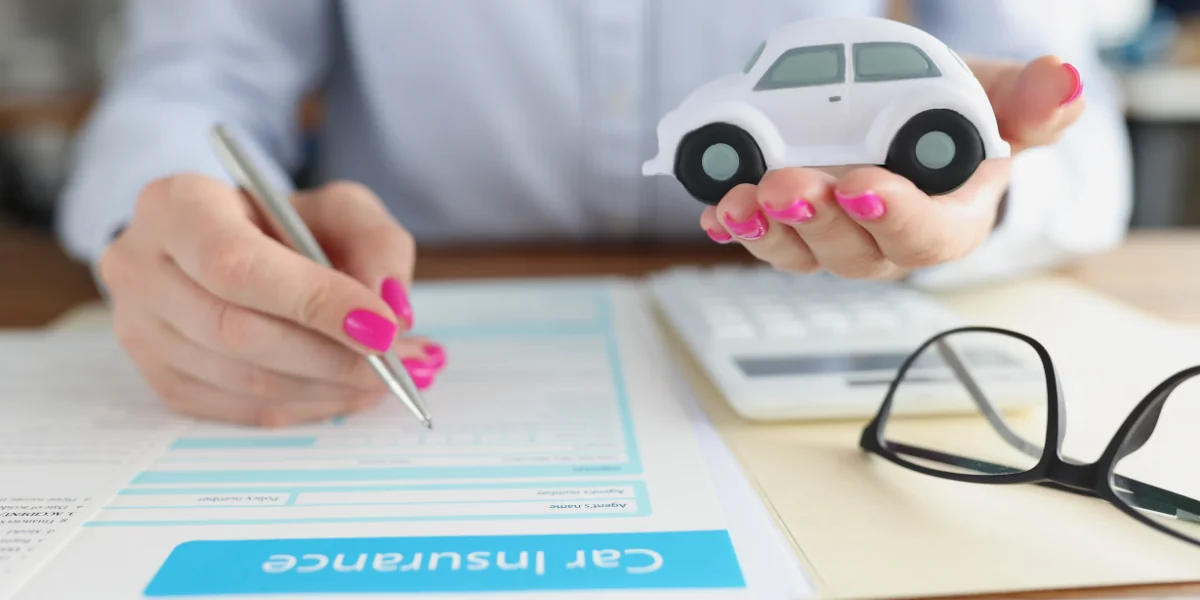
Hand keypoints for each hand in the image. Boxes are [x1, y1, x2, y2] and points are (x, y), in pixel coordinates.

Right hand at [99, 175, 445, 425]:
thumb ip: (376, 242)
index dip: (315, 302)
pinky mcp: (160, 378)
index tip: (384, 327)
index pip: (238, 266)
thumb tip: (393, 309)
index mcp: (174, 206)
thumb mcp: (340, 208)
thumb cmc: (287, 223)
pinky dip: (308, 406)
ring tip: (388, 377)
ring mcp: (140, 330)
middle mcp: (139, 267)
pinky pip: (241, 410)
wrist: (229, 245)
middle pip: (239, 331)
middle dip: (333, 355)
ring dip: (329, 387)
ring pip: (244, 380)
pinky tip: (349, 390)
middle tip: (399, 363)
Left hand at [700, 55, 1085, 277]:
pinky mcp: (794, 229)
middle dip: (817, 220)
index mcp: (947, 223)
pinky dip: (737, 227)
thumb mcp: (996, 99)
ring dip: (768, 231)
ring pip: (801, 252)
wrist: (905, 116)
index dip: (896, 218)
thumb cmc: (954, 118)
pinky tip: (716, 211)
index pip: (927, 237)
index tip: (863, 186)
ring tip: (742, 200)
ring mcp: (836, 240)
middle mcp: (887, 243)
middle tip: (788, 185)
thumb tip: (1060, 80)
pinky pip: (764, 238)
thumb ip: (1028, 100)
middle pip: (853, 252)